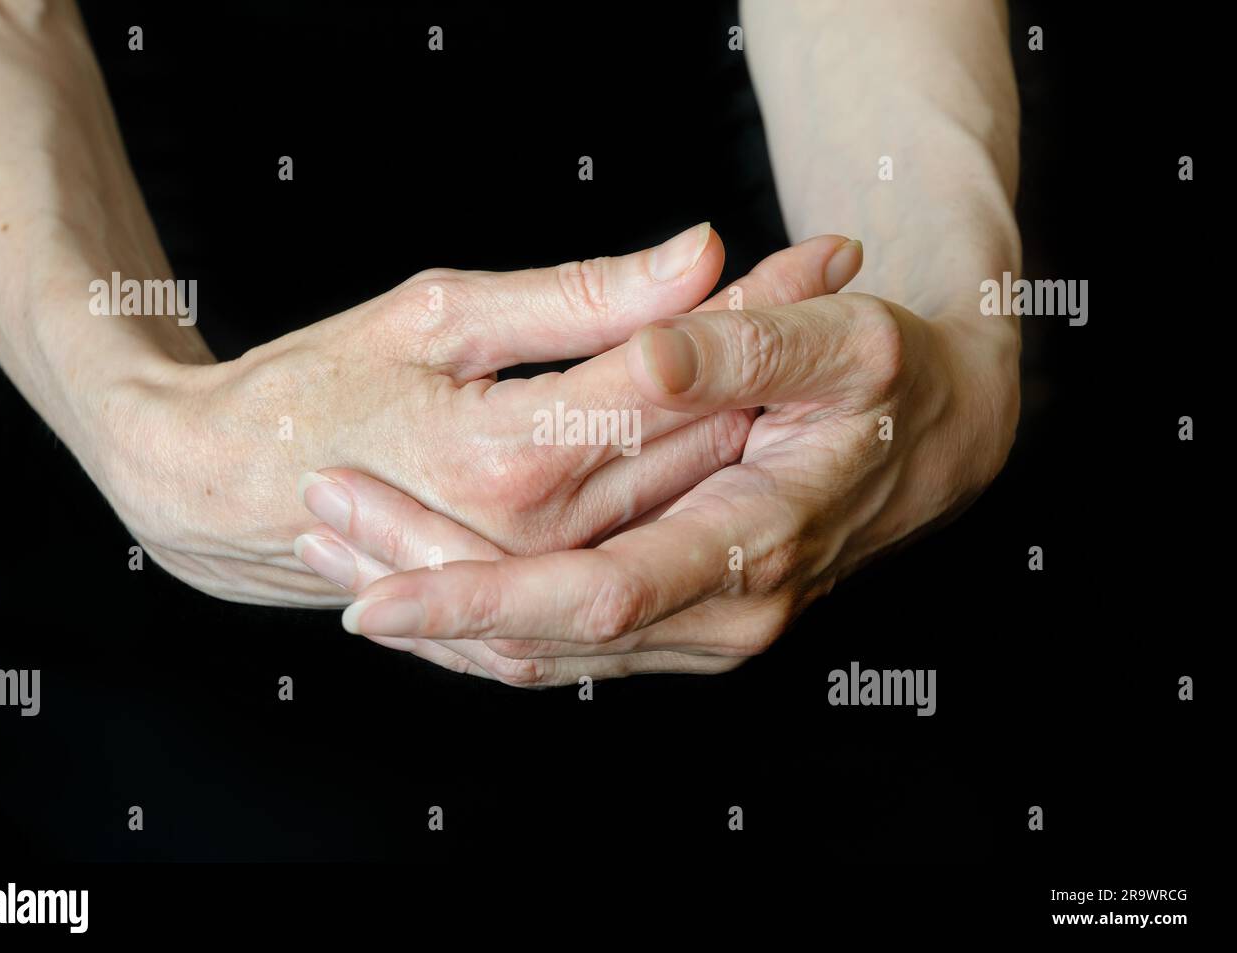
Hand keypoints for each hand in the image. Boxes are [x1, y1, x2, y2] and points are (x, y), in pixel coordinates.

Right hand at [101, 224, 780, 604]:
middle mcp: (539, 538)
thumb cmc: (313, 386)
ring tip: (793, 378)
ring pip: (684, 517)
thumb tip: (699, 254)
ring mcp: (534, 589)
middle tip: (824, 298)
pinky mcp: (519, 617)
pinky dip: (691, 512)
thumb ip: (577, 300)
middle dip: (770, 369)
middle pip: (698, 450)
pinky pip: (638, 575)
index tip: (816, 259)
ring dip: (748, 446)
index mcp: (517, 456)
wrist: (224, 491)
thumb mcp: (438, 313)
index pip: (677, 377)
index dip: (752, 308)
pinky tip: (723, 472)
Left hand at [301, 237, 992, 686]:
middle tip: (321, 531)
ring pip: (541, 656)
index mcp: (754, 547)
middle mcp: (725, 616)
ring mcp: (701, 630)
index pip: (592, 597)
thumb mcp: (836, 339)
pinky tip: (412, 572)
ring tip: (340, 551)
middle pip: (544, 639)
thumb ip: (736, 347)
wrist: (932, 440)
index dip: (478, 595)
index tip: (371, 586)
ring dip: (438, 612)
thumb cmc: (884, 379)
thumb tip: (642, 359)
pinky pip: (562, 649)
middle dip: (424, 594)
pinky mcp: (681, 624)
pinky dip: (479, 619)